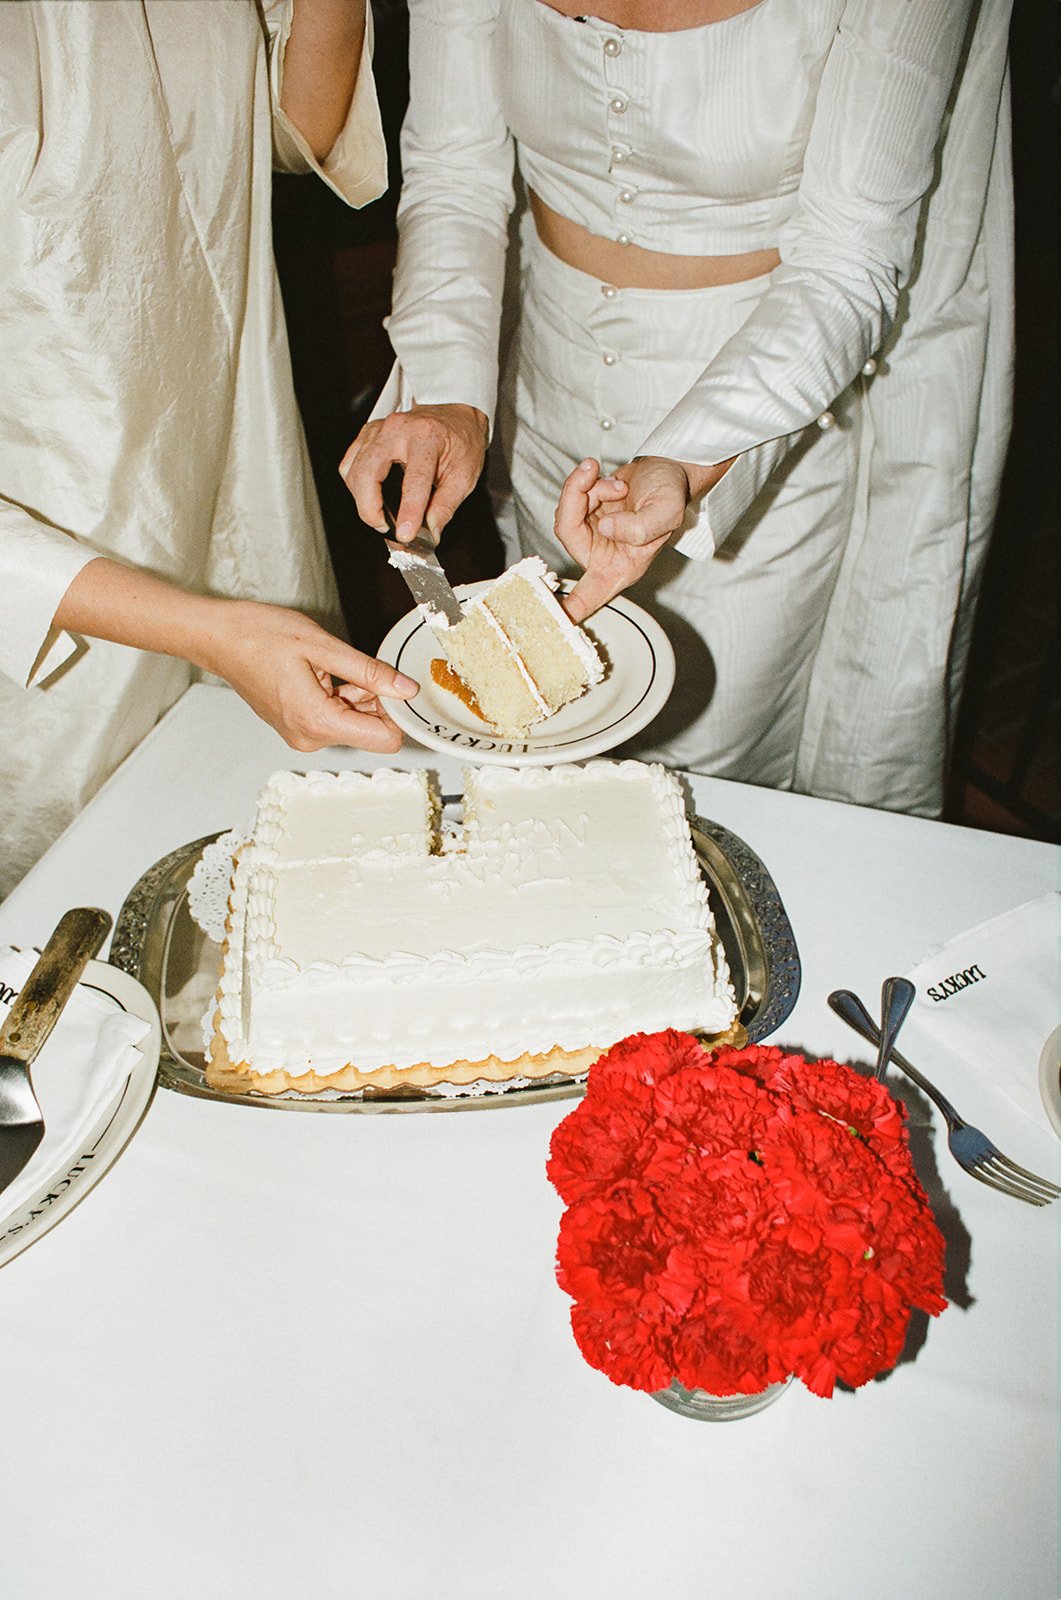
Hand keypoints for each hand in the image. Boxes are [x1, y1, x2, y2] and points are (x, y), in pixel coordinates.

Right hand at [199, 600, 417, 753]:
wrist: (217, 638)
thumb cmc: (260, 636)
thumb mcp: (322, 647)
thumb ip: (369, 672)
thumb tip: (405, 690)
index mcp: (317, 722)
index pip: (384, 739)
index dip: (397, 712)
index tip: (395, 684)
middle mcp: (310, 738)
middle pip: (370, 732)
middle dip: (377, 701)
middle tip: (360, 666)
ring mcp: (302, 735)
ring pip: (354, 725)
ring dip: (357, 697)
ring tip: (334, 666)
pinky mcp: (297, 728)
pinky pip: (335, 720)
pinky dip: (341, 698)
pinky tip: (326, 673)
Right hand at [339, 403, 488, 542]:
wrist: (454, 415)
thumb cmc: (461, 441)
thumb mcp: (464, 475)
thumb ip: (446, 506)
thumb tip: (432, 532)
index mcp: (427, 437)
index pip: (413, 480)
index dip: (408, 511)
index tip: (406, 534)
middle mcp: (398, 429)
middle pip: (368, 472)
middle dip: (369, 508)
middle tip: (385, 527)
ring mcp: (379, 429)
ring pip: (353, 470)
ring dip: (362, 499)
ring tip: (379, 514)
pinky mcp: (368, 434)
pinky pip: (349, 463)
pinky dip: (355, 484)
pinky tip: (370, 494)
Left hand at [554, 458, 666, 622]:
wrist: (665, 471)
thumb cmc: (670, 496)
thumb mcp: (668, 511)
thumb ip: (640, 527)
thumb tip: (603, 528)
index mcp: (622, 568)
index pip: (591, 595)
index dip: (571, 609)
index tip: (556, 618)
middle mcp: (602, 555)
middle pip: (569, 533)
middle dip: (579, 498)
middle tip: (602, 479)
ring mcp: (590, 533)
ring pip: (567, 512)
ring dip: (588, 488)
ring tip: (619, 486)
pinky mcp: (583, 513)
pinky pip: (571, 497)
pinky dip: (586, 481)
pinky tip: (606, 479)